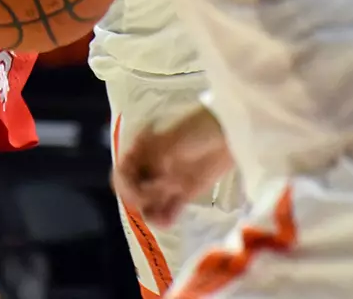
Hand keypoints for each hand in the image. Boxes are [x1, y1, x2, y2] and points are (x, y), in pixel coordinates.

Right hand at [112, 105, 234, 228]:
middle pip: (133, 189)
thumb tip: (144, 188)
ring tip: (158, 219)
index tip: (133, 192)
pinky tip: (167, 222)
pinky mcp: (185, 192)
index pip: (122, 170)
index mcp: (143, 149)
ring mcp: (168, 180)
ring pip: (150, 202)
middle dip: (138, 199)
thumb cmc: (198, 130)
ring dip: (150, 212)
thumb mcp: (171, 144)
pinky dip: (166, 217)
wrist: (229, 133)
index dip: (124, 183)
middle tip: (149, 201)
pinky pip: (170, 209)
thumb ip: (155, 166)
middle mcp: (152, 166)